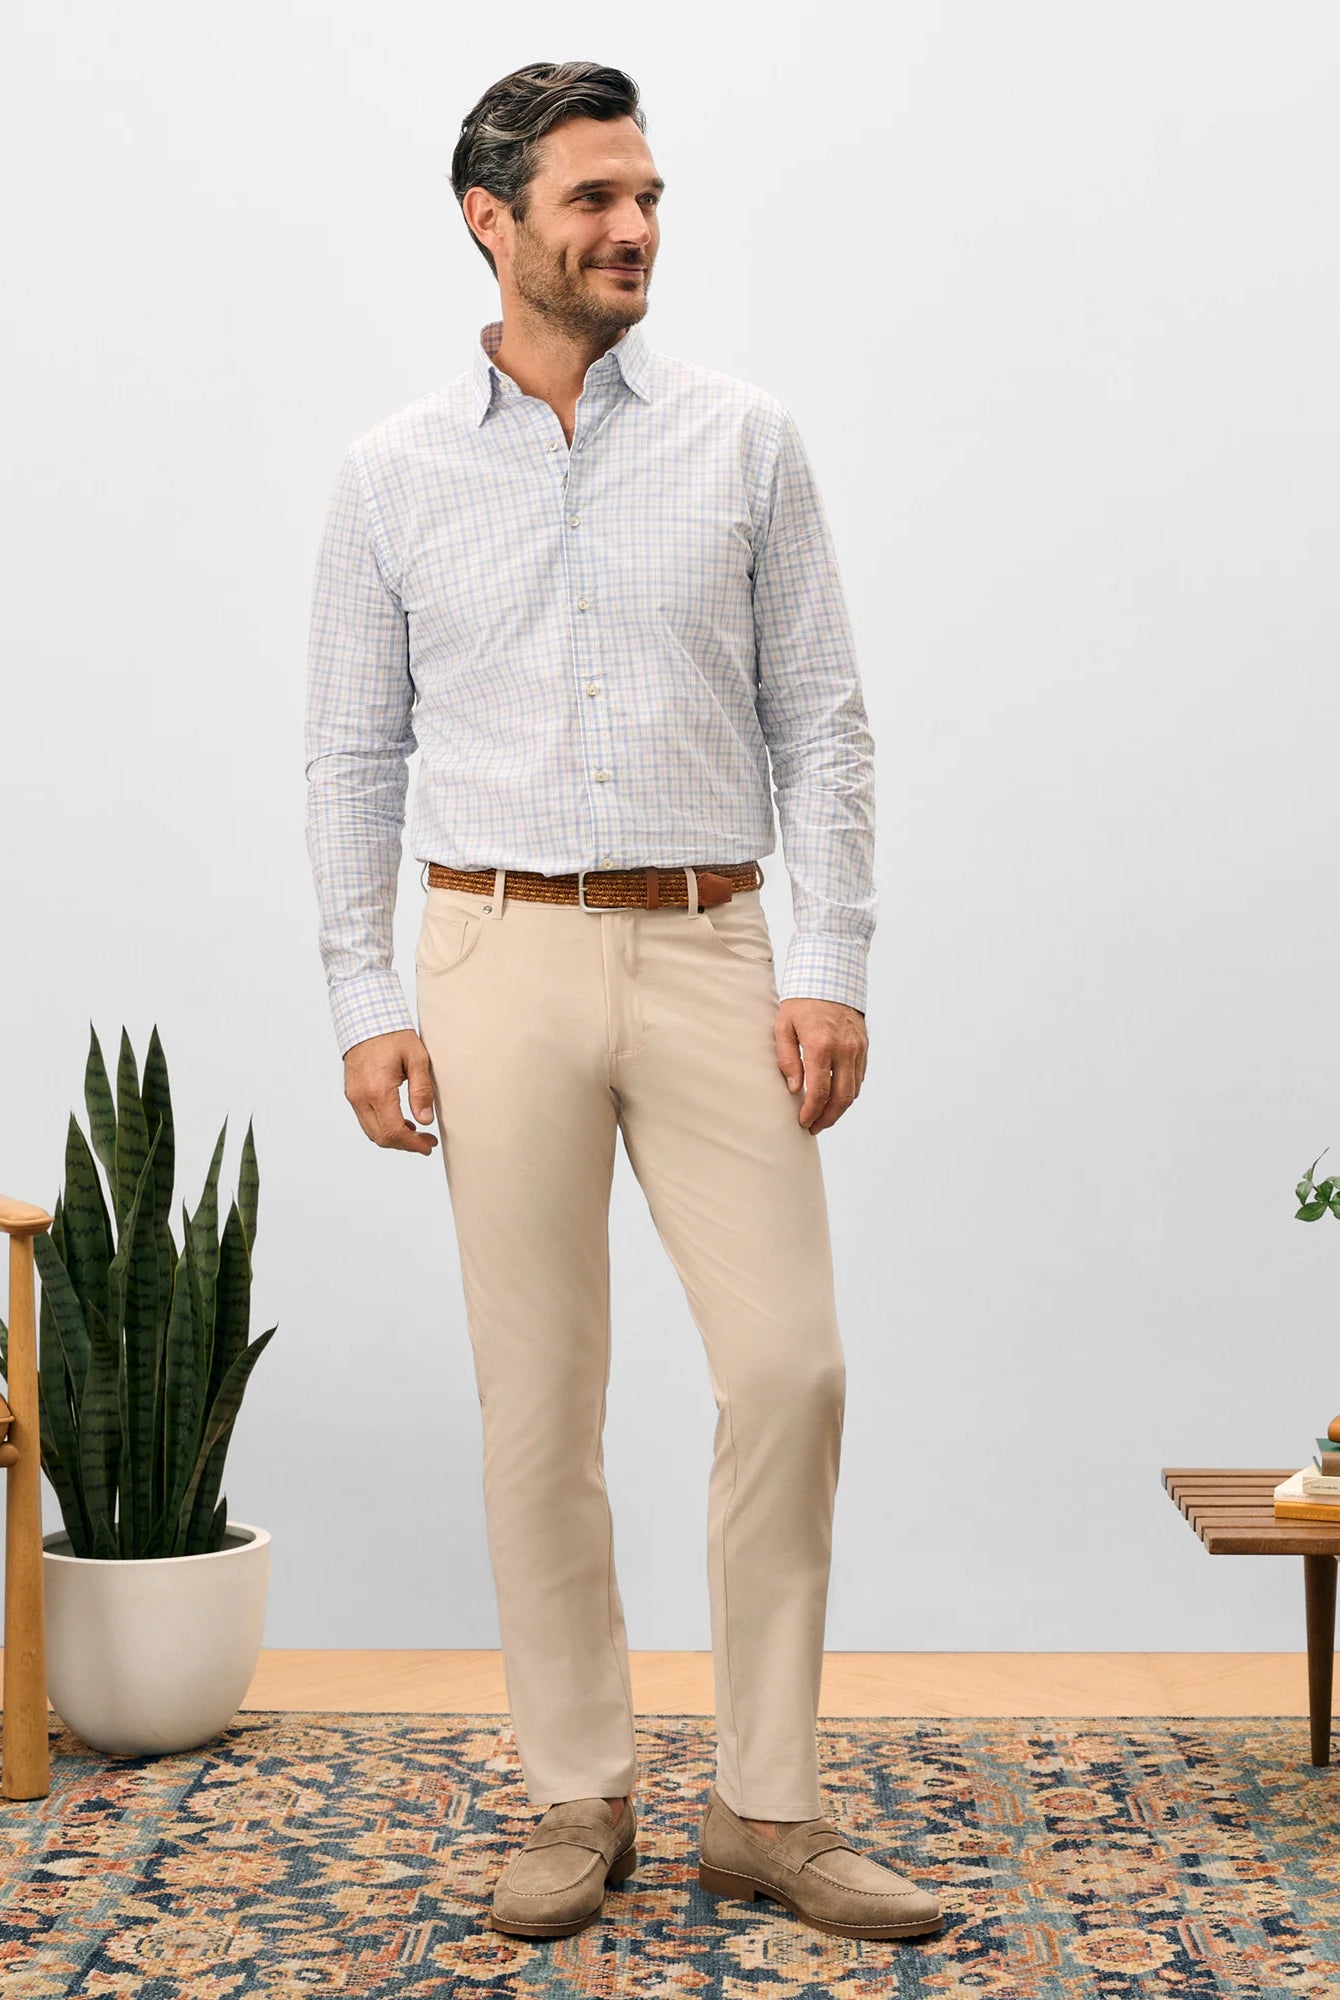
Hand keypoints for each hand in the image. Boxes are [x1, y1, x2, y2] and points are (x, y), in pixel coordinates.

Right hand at [343, 1029, 438, 1153]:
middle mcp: (361, 1097)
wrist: (366, 1019)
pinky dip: (382, 1127)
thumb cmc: (393, 1035)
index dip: (413, 1144)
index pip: (393, 1131)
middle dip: (405, 1145)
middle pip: (381, 1137)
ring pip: (372, 1131)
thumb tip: (425, 1120)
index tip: (428, 1145)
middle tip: (426, 1142)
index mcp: (378, 1090)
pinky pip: (366, 1120)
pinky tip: (400, 1121)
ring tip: (416, 1133)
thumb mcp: (417, 1058)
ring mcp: (353, 1096)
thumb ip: (422, 1090)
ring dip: (393, 1137)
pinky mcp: (352, 1093)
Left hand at [774, 999, 867, 1132]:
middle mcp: (844, 1049)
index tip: (803, 1122)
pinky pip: (859, 1078)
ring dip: (839, 1109)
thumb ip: (787, 1058)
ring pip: (853, 1091)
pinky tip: (835, 1098)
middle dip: (827, 1118)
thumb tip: (793, 1088)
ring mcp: (857, 1048)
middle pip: (841, 1098)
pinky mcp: (864, 1047)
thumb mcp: (783, 1026)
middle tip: (813, 1127)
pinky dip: (848, 1093)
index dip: (811, 1112)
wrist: (830, 977)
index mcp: (821, 1045)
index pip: (819, 1091)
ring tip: (823, 1117)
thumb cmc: (801, 1002)